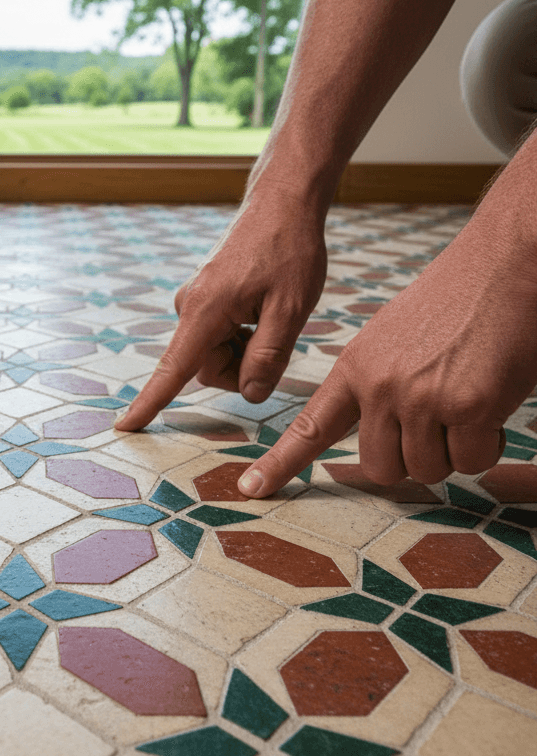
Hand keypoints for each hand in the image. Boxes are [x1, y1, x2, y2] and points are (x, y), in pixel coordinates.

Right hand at [116, 189, 328, 430]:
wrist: (281, 204)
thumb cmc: (289, 250)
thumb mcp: (292, 308)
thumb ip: (268, 357)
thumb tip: (251, 394)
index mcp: (206, 311)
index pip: (173, 370)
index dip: (150, 402)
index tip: (125, 427)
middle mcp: (189, 308)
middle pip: (206, 368)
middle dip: (241, 367)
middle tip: (276, 335)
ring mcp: (194, 303)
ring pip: (214, 354)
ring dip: (245, 349)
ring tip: (270, 313)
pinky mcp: (203, 300)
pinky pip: (217, 336)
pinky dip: (242, 334)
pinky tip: (261, 307)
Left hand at [236, 214, 536, 496]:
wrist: (504, 265)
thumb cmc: (452, 304)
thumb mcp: (388, 338)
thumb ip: (371, 384)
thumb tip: (375, 435)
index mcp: (354, 370)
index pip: (310, 428)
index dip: (279, 464)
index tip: (251, 490)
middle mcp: (380, 387)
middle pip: (382, 469)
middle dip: (411, 460)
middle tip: (437, 424)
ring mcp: (422, 398)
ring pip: (429, 470)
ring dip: (453, 450)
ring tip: (466, 401)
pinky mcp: (468, 406)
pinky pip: (472, 460)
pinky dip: (487, 444)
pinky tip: (492, 403)